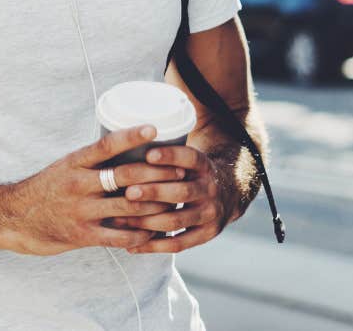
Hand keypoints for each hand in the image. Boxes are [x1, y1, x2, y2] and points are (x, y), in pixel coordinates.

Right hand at [0, 125, 186, 256]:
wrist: (16, 217)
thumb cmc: (48, 188)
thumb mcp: (66, 166)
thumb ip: (93, 161)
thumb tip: (128, 148)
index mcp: (75, 162)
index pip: (106, 144)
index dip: (131, 136)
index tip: (154, 127)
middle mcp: (79, 184)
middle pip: (125, 175)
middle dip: (157, 173)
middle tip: (181, 171)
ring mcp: (82, 210)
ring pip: (128, 205)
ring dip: (156, 204)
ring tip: (178, 201)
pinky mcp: (83, 235)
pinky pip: (120, 235)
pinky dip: (142, 233)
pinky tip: (156, 231)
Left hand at [109, 145, 228, 253]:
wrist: (229, 192)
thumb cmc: (193, 168)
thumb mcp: (189, 152)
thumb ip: (169, 140)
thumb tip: (149, 107)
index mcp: (204, 164)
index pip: (189, 157)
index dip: (170, 156)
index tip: (148, 153)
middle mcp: (209, 188)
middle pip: (181, 192)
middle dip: (154, 192)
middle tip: (128, 192)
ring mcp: (209, 214)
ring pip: (177, 219)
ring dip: (148, 221)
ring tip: (122, 219)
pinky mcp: (206, 234)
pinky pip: (179, 244)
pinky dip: (154, 246)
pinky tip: (132, 245)